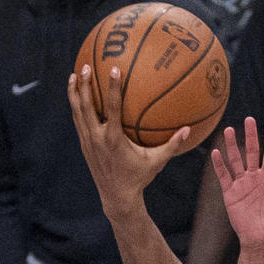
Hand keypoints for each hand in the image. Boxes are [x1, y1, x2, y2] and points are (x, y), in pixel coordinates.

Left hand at [68, 63, 189, 212]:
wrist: (117, 197)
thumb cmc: (139, 178)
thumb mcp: (157, 162)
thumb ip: (172, 145)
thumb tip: (189, 129)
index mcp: (114, 139)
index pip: (112, 108)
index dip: (113, 88)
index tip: (114, 69)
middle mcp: (98, 138)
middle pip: (87, 107)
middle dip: (85, 86)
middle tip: (86, 66)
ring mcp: (88, 142)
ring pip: (77, 112)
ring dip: (75, 93)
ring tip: (75, 74)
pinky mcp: (84, 145)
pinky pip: (78, 120)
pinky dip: (76, 106)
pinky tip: (77, 94)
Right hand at [212, 118, 263, 249]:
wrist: (262, 241)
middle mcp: (255, 178)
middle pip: (252, 152)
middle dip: (250, 136)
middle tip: (249, 119)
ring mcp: (242, 185)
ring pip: (236, 161)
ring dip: (232, 146)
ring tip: (229, 130)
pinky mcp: (230, 194)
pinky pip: (224, 177)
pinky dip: (219, 165)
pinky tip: (216, 152)